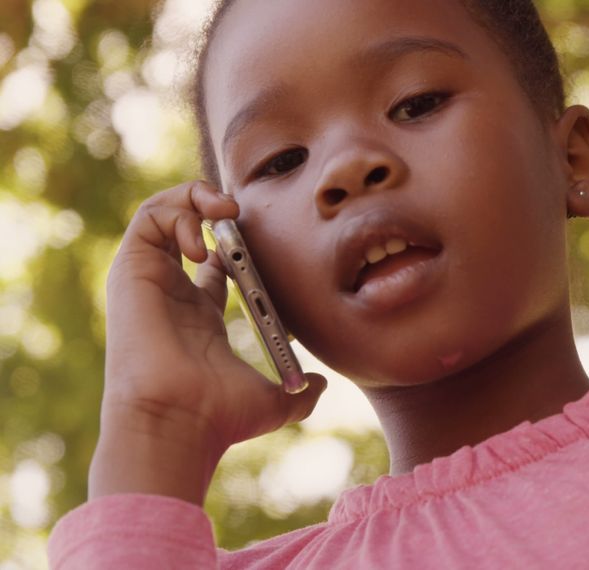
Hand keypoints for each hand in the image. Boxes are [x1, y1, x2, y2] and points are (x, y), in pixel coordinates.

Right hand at [90, 181, 325, 504]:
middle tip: (242, 213)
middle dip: (216, 208)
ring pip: (163, 214)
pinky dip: (179, 212)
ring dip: (196, 198)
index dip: (241, 244)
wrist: (179, 420)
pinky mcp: (132, 271)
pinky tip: (204, 242)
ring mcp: (149, 280)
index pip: (215, 265)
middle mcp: (171, 294)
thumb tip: (320, 384)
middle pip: (188, 228)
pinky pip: (149, 218)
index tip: (267, 241)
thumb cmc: (219, 418)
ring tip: (226, 212)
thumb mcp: (275, 401)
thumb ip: (301, 392)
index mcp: (200, 317)